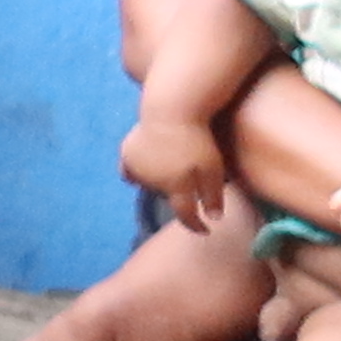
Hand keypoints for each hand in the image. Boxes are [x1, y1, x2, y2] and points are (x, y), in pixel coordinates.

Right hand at [119, 111, 233, 225]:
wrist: (170, 110)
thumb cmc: (197, 138)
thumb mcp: (213, 167)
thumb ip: (213, 194)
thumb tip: (214, 219)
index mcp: (176, 187)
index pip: (186, 216)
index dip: (196, 226)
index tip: (205, 231)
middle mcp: (153, 184)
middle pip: (167, 197)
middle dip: (177, 196)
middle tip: (188, 183)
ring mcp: (136, 169)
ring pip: (147, 186)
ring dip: (158, 183)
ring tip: (169, 170)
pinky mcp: (126, 154)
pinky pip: (128, 171)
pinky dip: (137, 173)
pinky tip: (146, 166)